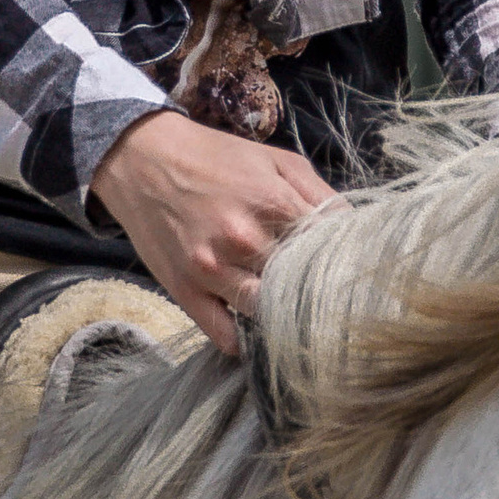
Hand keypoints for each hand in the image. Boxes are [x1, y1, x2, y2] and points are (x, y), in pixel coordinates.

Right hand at [90, 111, 335, 352]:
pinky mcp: (185, 291)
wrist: (143, 158)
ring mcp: (213, 270)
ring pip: (267, 314)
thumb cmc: (215, 158)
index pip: (330, 251)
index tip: (347, 273)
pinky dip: (242, 339)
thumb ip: (319, 193)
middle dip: (316, 293)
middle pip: (302, 287)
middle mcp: (245, 240)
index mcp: (274, 203)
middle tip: (325, 299)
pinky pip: (224, 335)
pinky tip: (250, 328)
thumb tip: (355, 229)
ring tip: (289, 314)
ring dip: (281, 317)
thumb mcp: (275, 159)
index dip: (343, 263)